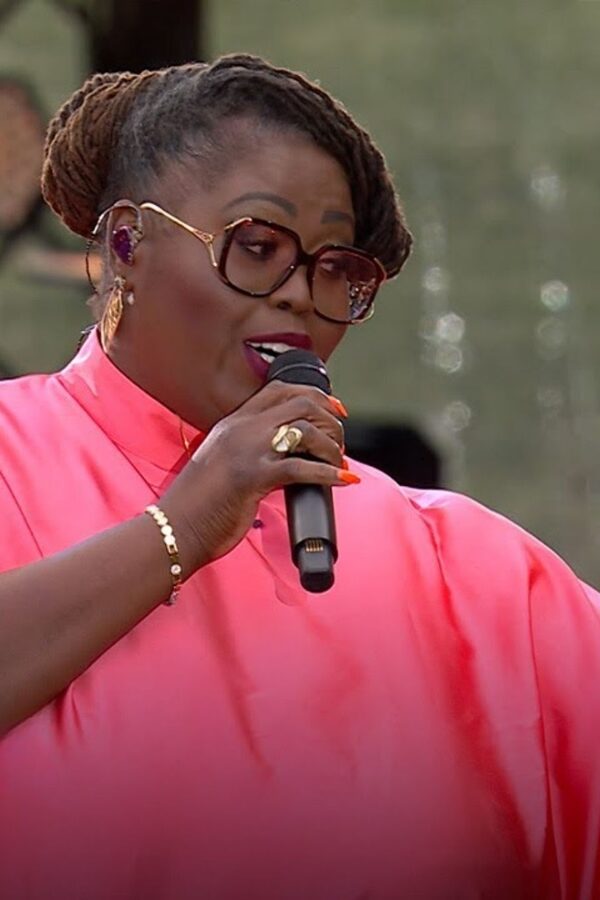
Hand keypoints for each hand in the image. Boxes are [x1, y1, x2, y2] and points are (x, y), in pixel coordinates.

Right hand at [159, 381, 353, 572]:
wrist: (175, 528)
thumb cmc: (200, 504)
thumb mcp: (224, 463)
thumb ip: (251, 450)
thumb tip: (290, 455)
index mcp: (233, 422)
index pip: (280, 390)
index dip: (314, 395)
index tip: (335, 410)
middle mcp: (241, 429)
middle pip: (300, 404)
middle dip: (330, 420)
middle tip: (339, 444)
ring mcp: (246, 451)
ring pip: (305, 431)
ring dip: (332, 448)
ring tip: (339, 465)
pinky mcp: (252, 478)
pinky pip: (302, 468)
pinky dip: (329, 474)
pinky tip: (343, 481)